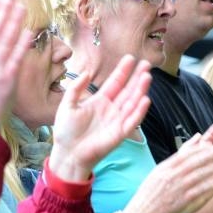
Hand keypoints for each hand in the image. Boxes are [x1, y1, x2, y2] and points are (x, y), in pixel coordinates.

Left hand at [49, 55, 151, 180]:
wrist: (67, 153)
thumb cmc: (66, 132)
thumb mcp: (67, 105)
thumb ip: (76, 89)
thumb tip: (86, 72)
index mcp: (100, 101)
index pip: (115, 83)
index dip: (123, 71)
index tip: (130, 58)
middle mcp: (111, 109)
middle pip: (127, 90)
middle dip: (137, 77)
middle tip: (146, 63)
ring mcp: (117, 121)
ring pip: (132, 103)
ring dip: (140, 90)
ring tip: (147, 77)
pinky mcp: (119, 134)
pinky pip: (132, 121)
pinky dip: (139, 111)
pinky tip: (145, 99)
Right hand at [123, 123, 212, 212]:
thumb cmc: (148, 195)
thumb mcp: (157, 173)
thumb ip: (174, 159)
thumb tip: (189, 145)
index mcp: (163, 169)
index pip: (184, 155)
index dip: (200, 149)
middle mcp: (169, 177)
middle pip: (193, 163)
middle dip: (209, 156)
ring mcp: (175, 190)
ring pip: (199, 176)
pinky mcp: (181, 203)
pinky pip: (199, 192)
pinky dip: (211, 185)